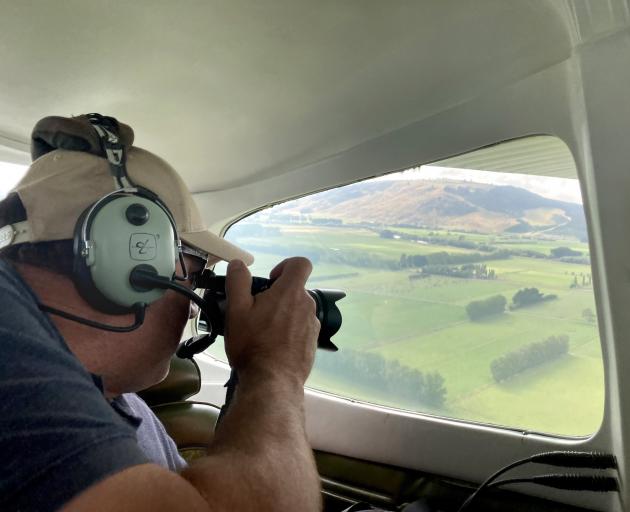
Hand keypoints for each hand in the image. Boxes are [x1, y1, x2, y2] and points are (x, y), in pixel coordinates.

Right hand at [224, 257, 319, 384]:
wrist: (272, 382)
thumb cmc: (253, 345)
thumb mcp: (236, 310)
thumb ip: (238, 281)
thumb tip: (238, 264)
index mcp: (291, 292)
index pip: (301, 263)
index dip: (285, 266)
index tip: (270, 281)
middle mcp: (307, 306)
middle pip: (295, 290)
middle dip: (277, 296)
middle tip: (256, 312)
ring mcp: (313, 326)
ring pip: (297, 311)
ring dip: (282, 315)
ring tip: (262, 333)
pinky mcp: (313, 344)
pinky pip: (300, 329)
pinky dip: (288, 332)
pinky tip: (272, 347)